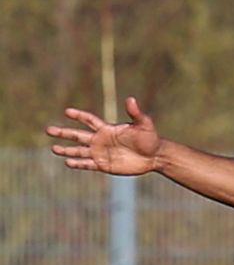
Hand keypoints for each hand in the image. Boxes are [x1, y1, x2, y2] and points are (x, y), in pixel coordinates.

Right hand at [46, 97, 161, 174]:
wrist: (154, 156)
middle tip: (48, 129)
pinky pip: (87, 164)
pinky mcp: (104, 165)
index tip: (66, 111)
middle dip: (64, 132)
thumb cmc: (150, 138)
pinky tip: (67, 162)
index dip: (79, 115)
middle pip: (78, 136)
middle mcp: (101, 140)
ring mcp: (101, 153)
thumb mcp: (144, 124)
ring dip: (66, 150)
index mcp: (108, 129)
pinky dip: (77, 164)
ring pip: (79, 151)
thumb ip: (135, 113)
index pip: (90, 120)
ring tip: (53, 148)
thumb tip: (130, 99)